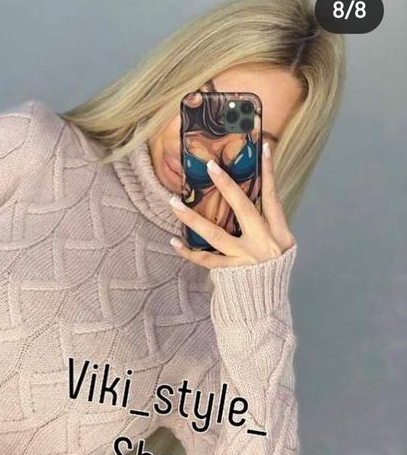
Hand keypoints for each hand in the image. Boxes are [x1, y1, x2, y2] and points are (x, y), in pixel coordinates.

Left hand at [168, 141, 295, 268]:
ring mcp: (245, 258)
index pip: (273, 197)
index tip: (262, 147)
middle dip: (228, 186)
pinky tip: (174, 241)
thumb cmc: (271, 273)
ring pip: (215, 234)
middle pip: (244, 209)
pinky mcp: (230, 273)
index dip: (269, 173)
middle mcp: (263, 243)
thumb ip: (267, 226)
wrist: (266, 307)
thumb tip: (248, 199)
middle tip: (211, 166)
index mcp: (279, 234)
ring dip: (192, 217)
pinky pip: (205, 260)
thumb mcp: (281, 248)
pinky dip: (189, 252)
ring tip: (174, 203)